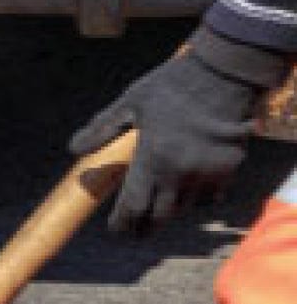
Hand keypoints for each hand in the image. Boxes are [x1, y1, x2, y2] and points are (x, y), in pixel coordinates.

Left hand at [74, 30, 292, 234]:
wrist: (225, 72)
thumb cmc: (172, 85)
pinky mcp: (230, 166)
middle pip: (160, 216)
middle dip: (145, 227)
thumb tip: (73, 149)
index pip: (133, 207)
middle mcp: (179, 173)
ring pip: (186, 207)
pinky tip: (189, 193)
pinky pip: (211, 196)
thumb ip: (102, 129)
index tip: (116, 230)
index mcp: (151, 160)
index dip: (122, 223)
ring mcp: (207, 173)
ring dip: (171, 211)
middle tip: (136, 231)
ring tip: (160, 210)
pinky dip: (198, 199)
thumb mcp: (130, 103)